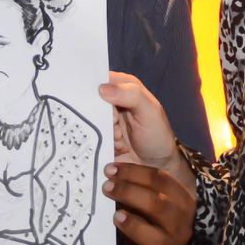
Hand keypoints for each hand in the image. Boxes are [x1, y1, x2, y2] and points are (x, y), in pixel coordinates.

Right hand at [98, 73, 191, 192]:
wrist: (155, 166)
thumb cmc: (156, 134)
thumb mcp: (150, 110)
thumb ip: (131, 95)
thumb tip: (102, 89)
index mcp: (122, 86)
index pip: (99, 78)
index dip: (93, 86)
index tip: (100, 101)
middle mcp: (109, 102)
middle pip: (88, 100)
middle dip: (99, 114)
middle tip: (115, 123)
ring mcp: (101, 121)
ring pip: (87, 120)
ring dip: (103, 130)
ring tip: (121, 138)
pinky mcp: (97, 137)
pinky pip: (87, 136)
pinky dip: (99, 142)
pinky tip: (117, 147)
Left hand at [107, 161, 195, 244]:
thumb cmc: (152, 228)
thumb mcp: (149, 207)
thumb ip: (137, 190)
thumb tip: (111, 167)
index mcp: (181, 203)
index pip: (162, 181)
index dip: (135, 173)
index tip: (110, 169)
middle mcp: (182, 226)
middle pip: (160, 206)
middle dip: (131, 193)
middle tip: (107, 187)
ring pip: (160, 240)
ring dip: (137, 227)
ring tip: (116, 217)